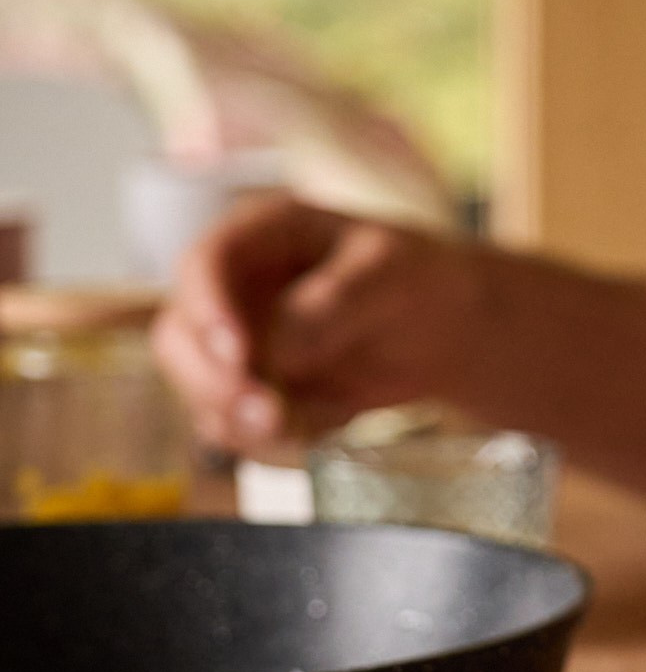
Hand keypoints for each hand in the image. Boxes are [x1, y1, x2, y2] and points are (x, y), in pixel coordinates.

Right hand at [152, 195, 478, 449]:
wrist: (440, 331)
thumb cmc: (415, 278)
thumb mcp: (387, 272)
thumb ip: (333, 303)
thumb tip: (278, 349)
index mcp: (261, 233)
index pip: (204, 264)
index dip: (207, 310)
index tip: (239, 354)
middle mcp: (233, 287)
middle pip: (179, 336)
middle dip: (213, 381)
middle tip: (265, 411)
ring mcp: (234, 341)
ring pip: (197, 389)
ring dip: (239, 419)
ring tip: (297, 425)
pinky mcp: (249, 389)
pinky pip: (235, 427)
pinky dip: (273, 438)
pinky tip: (329, 421)